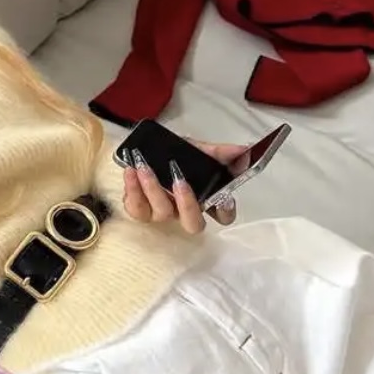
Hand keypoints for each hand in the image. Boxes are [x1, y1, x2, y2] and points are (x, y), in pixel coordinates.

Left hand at [122, 140, 243, 234]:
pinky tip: (131, 171)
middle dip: (187, 204)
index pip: (223, 215)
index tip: (224, 199)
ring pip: (161, 213)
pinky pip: (135, 208)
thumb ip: (220, 152)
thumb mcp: (198, 149)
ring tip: (145, 167)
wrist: (146, 150)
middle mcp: (184, 211)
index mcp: (204, 199)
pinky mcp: (139, 209)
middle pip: (193, 224)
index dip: (225, 211)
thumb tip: (242, 150)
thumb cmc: (175, 155)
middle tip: (179, 180)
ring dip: (153, 189)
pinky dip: (132, 188)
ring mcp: (162, 213)